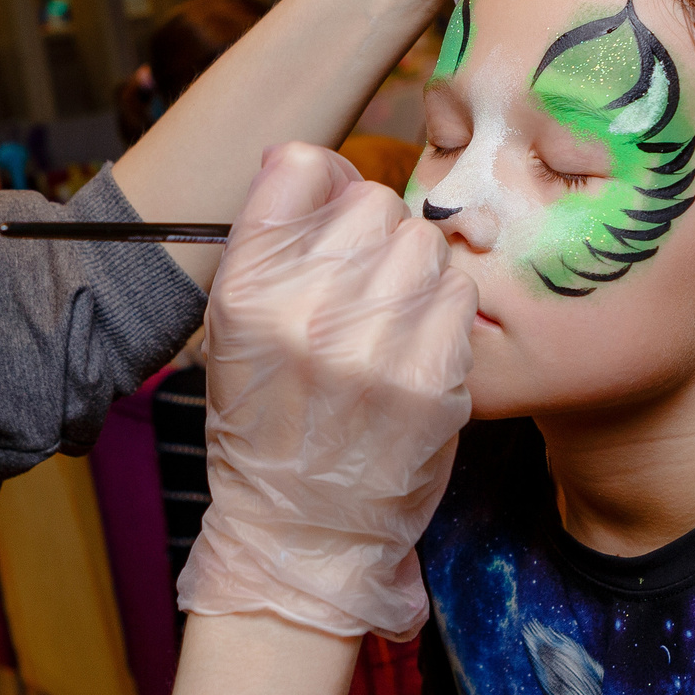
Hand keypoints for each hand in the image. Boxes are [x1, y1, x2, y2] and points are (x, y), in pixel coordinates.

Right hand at [179, 142, 478, 640]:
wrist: (304, 532)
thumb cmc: (270, 423)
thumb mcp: (234, 328)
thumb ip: (269, 241)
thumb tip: (316, 162)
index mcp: (244, 289)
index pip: (299, 167)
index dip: (326, 183)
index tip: (333, 215)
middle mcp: (302, 309)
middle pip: (373, 203)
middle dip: (377, 236)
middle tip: (367, 288)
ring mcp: (370, 344)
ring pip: (424, 241)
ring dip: (417, 272)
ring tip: (393, 321)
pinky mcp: (430, 377)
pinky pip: (460, 291)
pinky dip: (447, 312)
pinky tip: (420, 347)